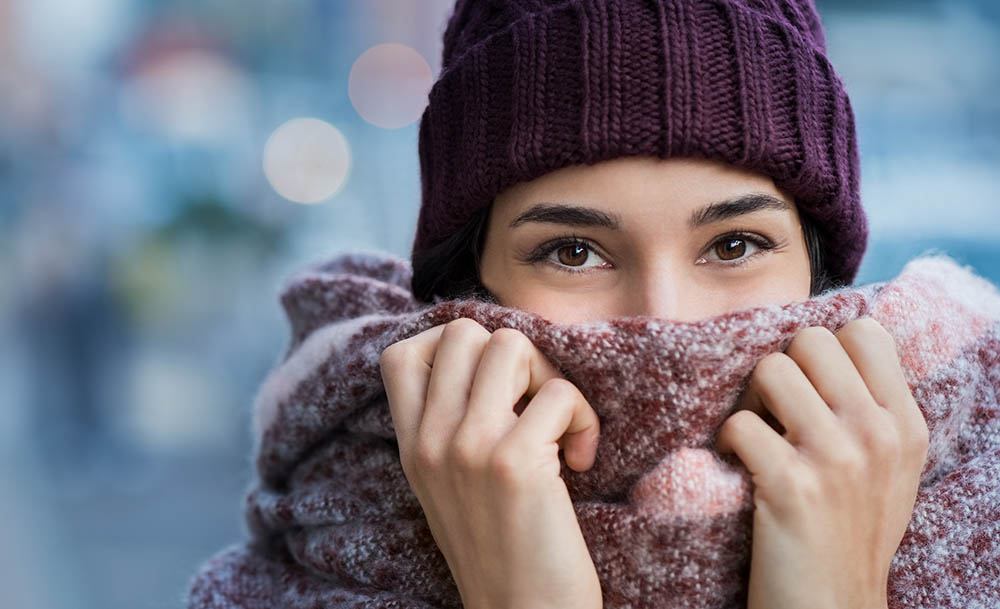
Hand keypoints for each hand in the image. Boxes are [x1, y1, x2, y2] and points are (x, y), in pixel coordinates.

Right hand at [379, 318, 602, 608]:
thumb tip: (492, 356)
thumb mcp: (450, 487)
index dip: (454, 349)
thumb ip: (450, 428)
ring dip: (550, 377)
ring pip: (511, 345)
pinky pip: (559, 393)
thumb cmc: (501, 550)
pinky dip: (584, 419)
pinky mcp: (513, 463)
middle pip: (464, 332)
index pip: (403, 355)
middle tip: (534, 405)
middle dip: (514, 356)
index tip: (493, 387)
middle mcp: (430, 441)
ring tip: (560, 427)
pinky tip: (582, 462)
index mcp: (411, 446)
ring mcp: (467, 447)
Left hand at [715, 319, 929, 608]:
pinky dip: (726, 443)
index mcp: (905, 424)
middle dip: (781, 369)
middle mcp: (877, 433)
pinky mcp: (792, 486)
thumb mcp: (888, 469)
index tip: (809, 387)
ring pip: (770, 370)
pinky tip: (736, 468)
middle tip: (773, 412)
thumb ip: (870, 410)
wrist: (832, 608)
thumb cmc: (849, 534)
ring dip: (749, 401)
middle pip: (810, 341)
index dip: (823, 350)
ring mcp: (836, 458)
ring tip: (755, 438)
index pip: (864, 331)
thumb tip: (826, 348)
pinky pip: (739, 424)